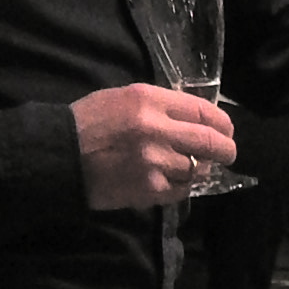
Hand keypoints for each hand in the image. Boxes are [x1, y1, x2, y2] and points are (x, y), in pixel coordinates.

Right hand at [72, 84, 235, 209]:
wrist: (60, 155)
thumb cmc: (90, 122)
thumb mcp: (123, 98)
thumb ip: (159, 105)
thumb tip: (193, 118)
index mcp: (149, 100)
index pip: (202, 110)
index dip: (221, 123)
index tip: (226, 130)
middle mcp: (157, 129)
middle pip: (210, 142)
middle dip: (226, 149)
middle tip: (228, 153)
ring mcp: (155, 161)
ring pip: (196, 169)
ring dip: (197, 169)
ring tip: (188, 167)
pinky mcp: (149, 188)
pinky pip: (180, 190)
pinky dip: (180, 187)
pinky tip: (168, 181)